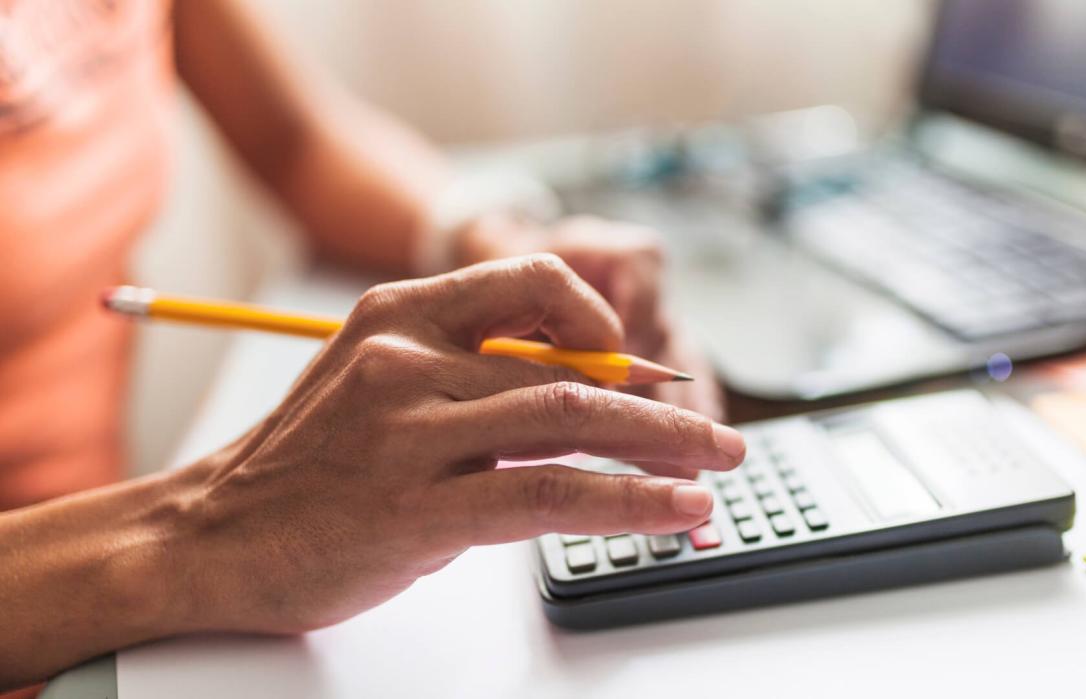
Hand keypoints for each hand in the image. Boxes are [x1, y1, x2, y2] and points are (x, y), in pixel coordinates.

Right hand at [177, 254, 744, 634]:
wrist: (210, 536)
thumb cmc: (305, 465)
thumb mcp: (375, 384)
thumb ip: (468, 375)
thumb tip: (579, 390)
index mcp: (399, 315)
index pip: (531, 283)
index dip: (602, 322)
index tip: (638, 370)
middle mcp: (406, 360)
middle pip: (570, 369)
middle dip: (659, 405)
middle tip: (718, 435)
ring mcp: (411, 434)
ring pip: (570, 424)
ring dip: (662, 449)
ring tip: (718, 470)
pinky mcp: (419, 509)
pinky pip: (549, 495)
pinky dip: (626, 503)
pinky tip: (674, 512)